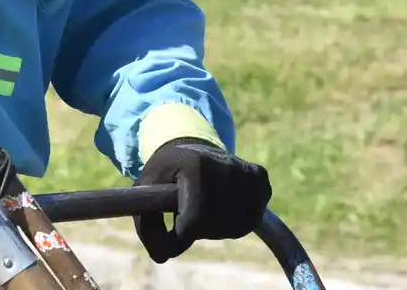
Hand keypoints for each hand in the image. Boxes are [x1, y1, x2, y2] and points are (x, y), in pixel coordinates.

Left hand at [133, 138, 271, 263]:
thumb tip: (162, 257)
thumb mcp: (145, 192)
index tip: (174, 217)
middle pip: (213, 229)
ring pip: (233, 229)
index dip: (180, 229)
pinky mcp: (261, 180)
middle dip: (197, 227)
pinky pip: (248, 222)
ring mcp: (248, 174)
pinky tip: (222, 200)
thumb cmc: (166, 174)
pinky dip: (233, 220)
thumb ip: (146, 226)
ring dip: (215, 226)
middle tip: (189, 206)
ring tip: (204, 202)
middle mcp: (227, 167)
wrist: (191, 149)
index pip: (192, 225)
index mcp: (196, 166)